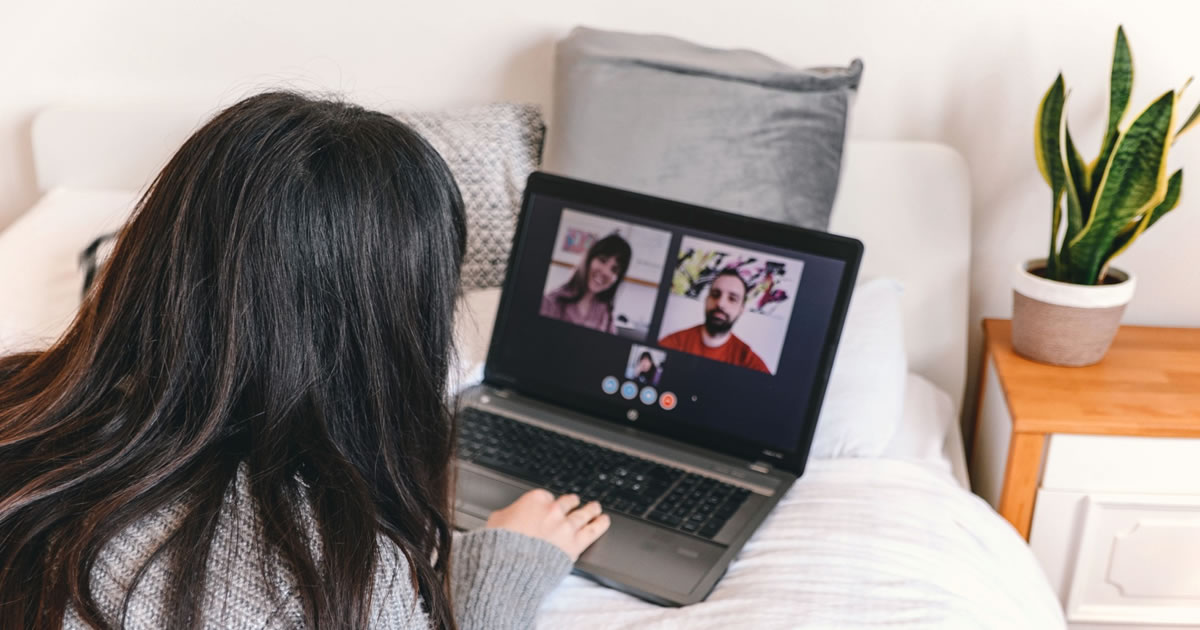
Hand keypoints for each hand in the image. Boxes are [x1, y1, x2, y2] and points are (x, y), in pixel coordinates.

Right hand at [485, 489, 610, 560]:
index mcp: (534, 501)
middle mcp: (553, 510)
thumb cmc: (500, 545)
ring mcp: (566, 526)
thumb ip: (508, 515)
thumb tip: (507, 517)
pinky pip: (593, 530)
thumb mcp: (496, 521)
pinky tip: (604, 521)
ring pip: (583, 513)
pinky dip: (600, 524)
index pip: (546, 497)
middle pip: (567, 503)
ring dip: (591, 509)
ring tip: (596, 508)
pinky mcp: (575, 543)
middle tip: (575, 503)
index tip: (549, 506)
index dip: (548, 503)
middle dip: (571, 503)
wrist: (510, 564)